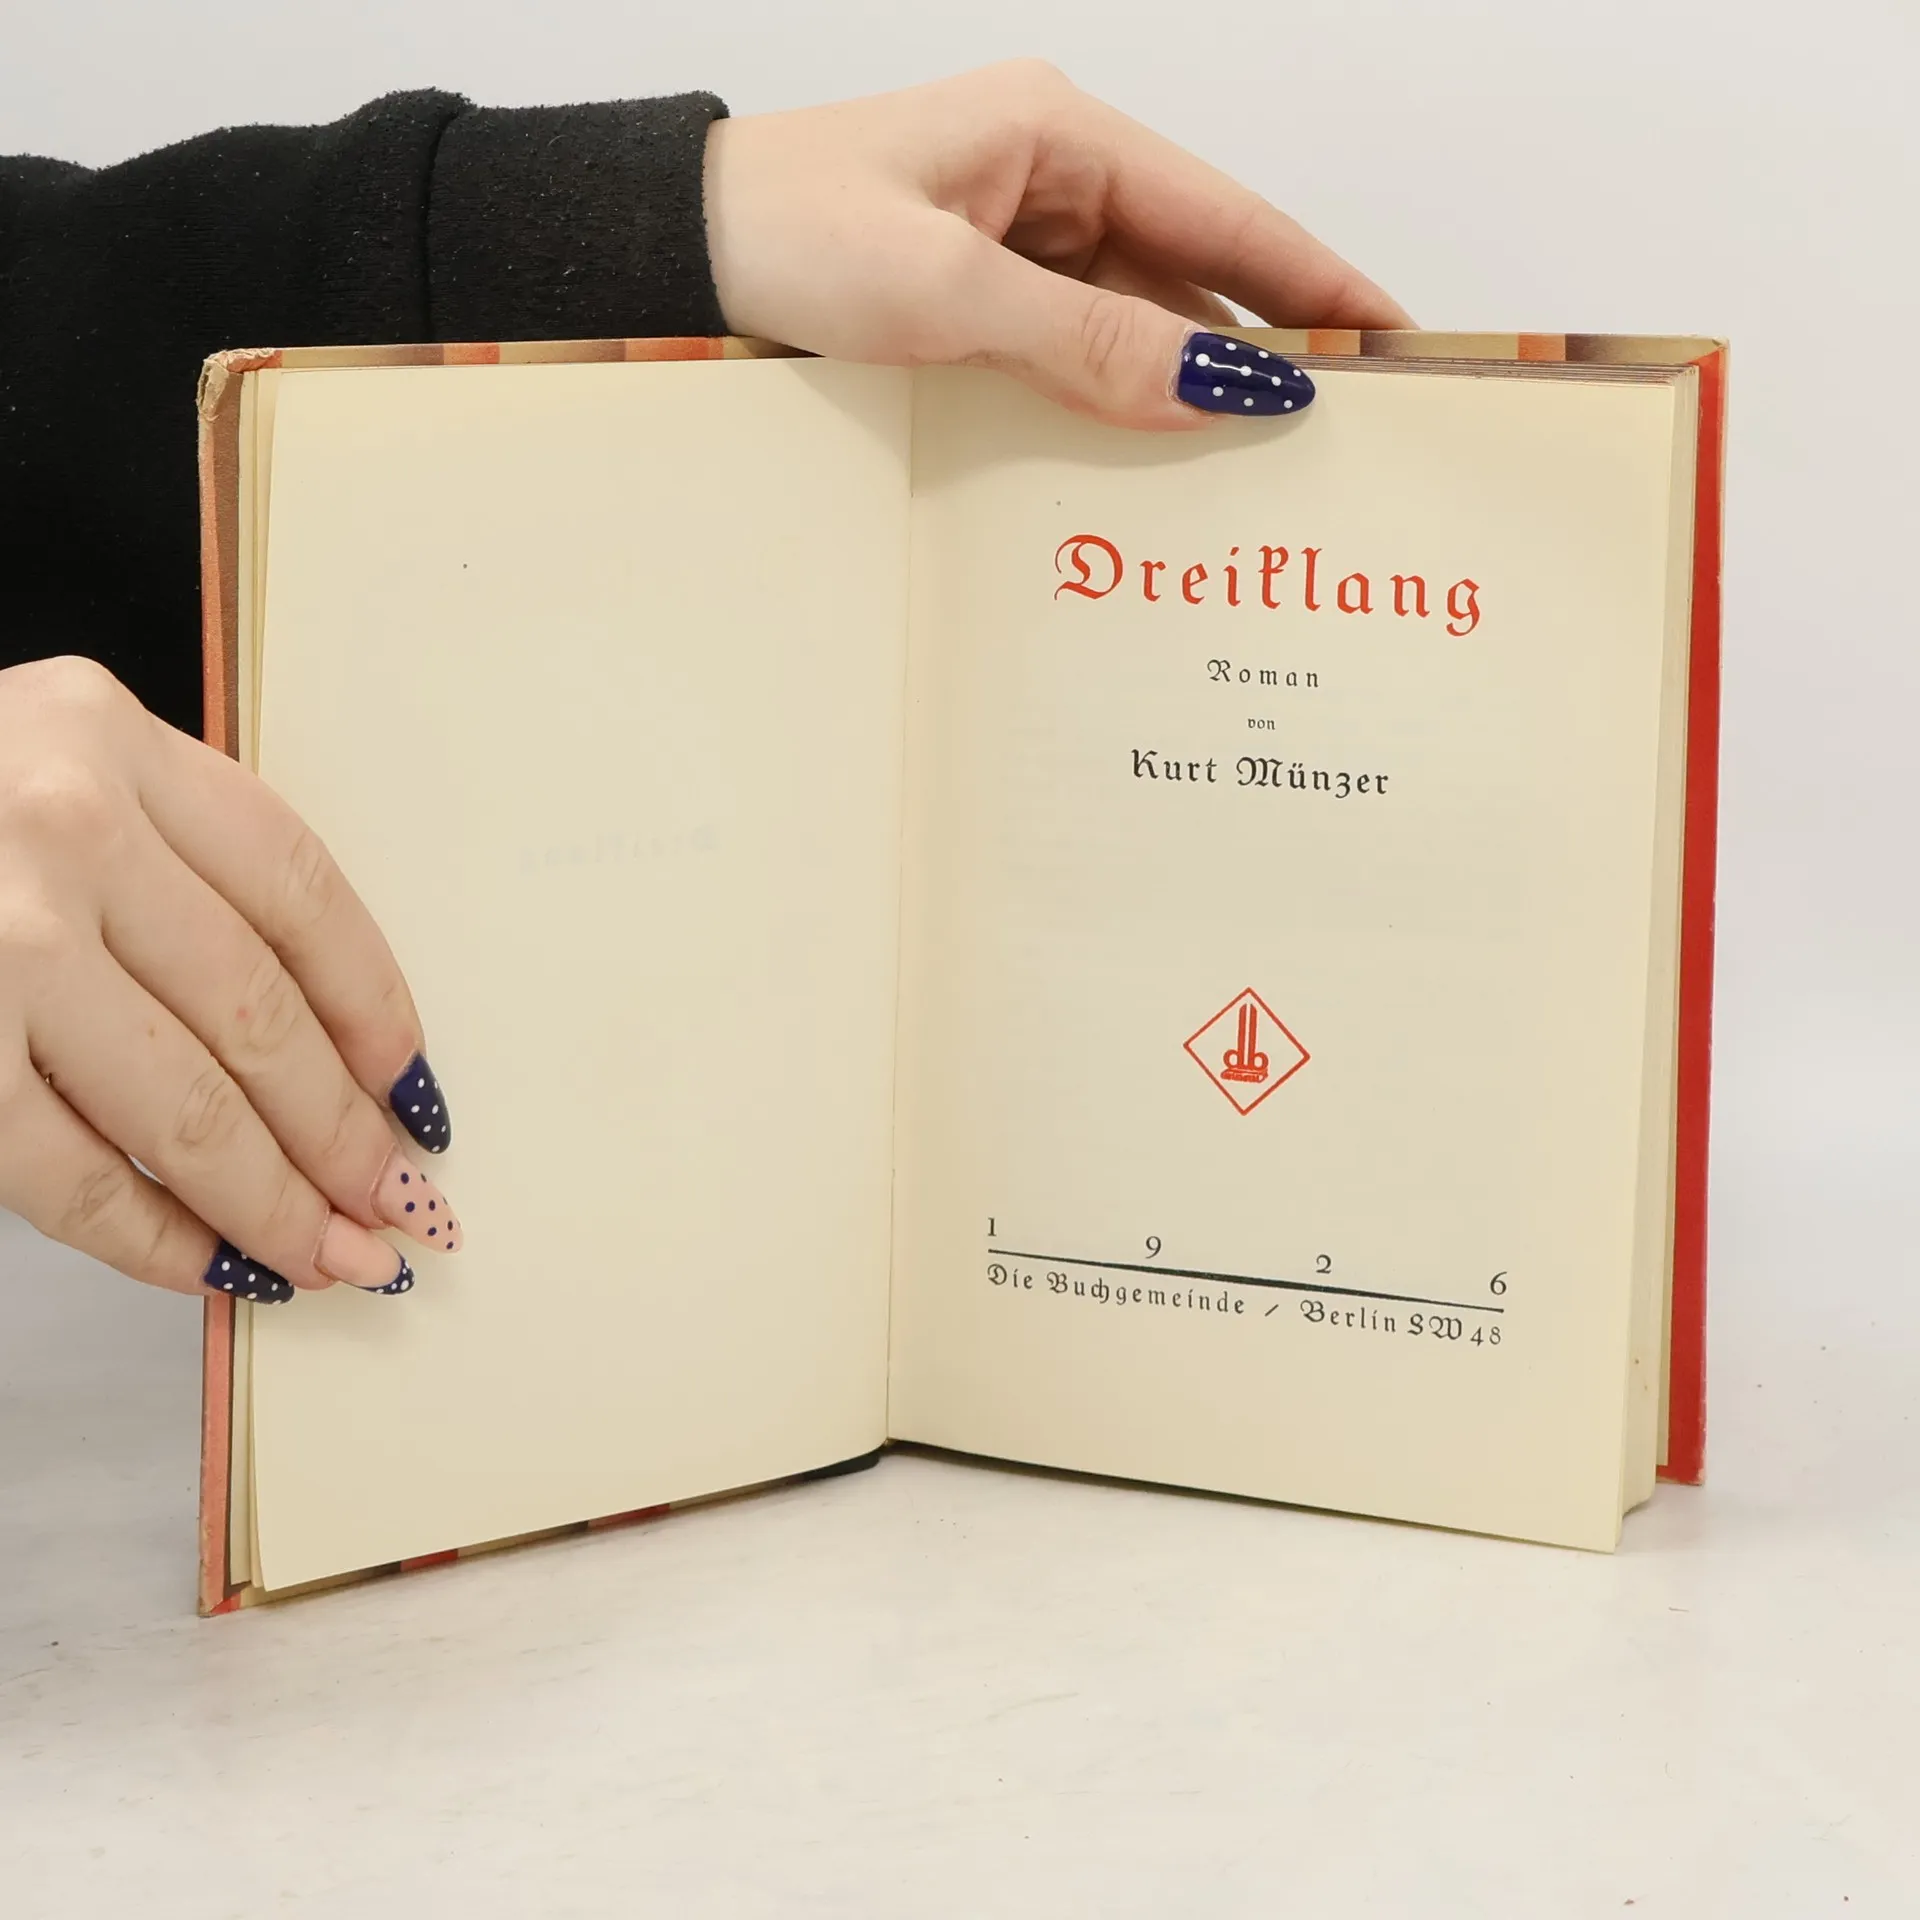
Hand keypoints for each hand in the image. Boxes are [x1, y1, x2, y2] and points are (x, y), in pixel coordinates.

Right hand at [0, 658, 459, 1301]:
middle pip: (257, 1010)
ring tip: (337, 1260)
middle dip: (342, 1134)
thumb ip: (164, 862)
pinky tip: (209, 1270)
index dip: (375, 1008)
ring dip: (273, 1202)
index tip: (416, 1092)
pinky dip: (150, 1235)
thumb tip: (330, 1052)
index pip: (299, 891)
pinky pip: (64, 1168)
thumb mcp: (44, 772)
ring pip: (181, 1103)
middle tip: (400, 1212)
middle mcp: (54, 821)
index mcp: (106, 734)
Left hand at [704, 60, 1410, 430]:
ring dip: (1186, 383)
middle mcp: (1047, 180)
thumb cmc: (784, 235)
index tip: (1394, 344)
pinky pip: (1073, 348)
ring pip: (1135, 316)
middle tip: (1345, 430)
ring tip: (1263, 465)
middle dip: (1264, 346)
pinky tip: (1149, 454)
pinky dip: (1114, 396)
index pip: (1224, 215)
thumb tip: (1217, 389)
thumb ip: (1085, 339)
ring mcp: (1011, 239)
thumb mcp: (944, 289)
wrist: (665, 254)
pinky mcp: (972, 295)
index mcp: (1056, 136)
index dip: (1315, 284)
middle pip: (1193, 269)